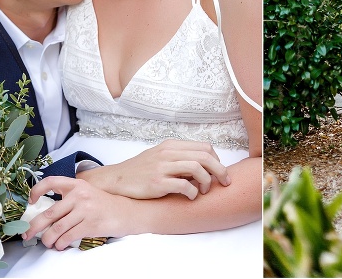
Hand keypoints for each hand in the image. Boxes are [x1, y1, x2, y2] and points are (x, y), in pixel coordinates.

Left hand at [23, 177, 131, 249]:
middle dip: (34, 228)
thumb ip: (69, 199)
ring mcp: (85, 210)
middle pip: (49, 214)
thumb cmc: (104, 205)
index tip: (31, 201)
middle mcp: (80, 195)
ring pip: (56, 229)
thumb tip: (46, 214)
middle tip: (27, 235)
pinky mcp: (90, 224)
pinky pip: (67, 237)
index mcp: (77, 185)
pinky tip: (60, 245)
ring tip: (47, 243)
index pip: (51, 182)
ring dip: (48, 240)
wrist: (126, 212)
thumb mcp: (87, 194)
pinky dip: (60, 244)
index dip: (36, 190)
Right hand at [78, 139, 230, 199]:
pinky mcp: (157, 183)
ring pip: (197, 168)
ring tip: (203, 191)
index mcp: (172, 145)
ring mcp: (162, 167)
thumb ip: (180, 158)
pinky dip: (193, 192)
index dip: (216, 160)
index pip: (205, 147)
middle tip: (224, 183)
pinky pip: (184, 185)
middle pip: (205, 156)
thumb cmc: (141, 170)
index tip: (218, 172)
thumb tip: (204, 166)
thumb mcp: (161, 156)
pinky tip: (191, 196)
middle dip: (220, 171)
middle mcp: (168, 153)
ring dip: (206, 181)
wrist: (117, 180)